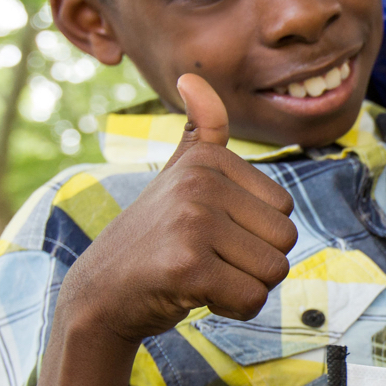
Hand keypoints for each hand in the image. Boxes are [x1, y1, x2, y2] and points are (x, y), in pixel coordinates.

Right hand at [56, 75, 297, 344]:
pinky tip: (192, 294)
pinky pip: (251, 299)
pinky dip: (230, 308)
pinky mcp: (188, 265)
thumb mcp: (177, 176)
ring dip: (243, 286)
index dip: (255, 235)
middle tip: (206, 259)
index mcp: (206, 160)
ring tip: (199, 275)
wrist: (100, 294)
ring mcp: (192, 222)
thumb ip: (201, 132)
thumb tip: (193, 77)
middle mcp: (199, 183)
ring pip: (273, 271)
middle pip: (285, 240)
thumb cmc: (152, 239)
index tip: (209, 235)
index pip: (283, 210)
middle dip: (253, 263)